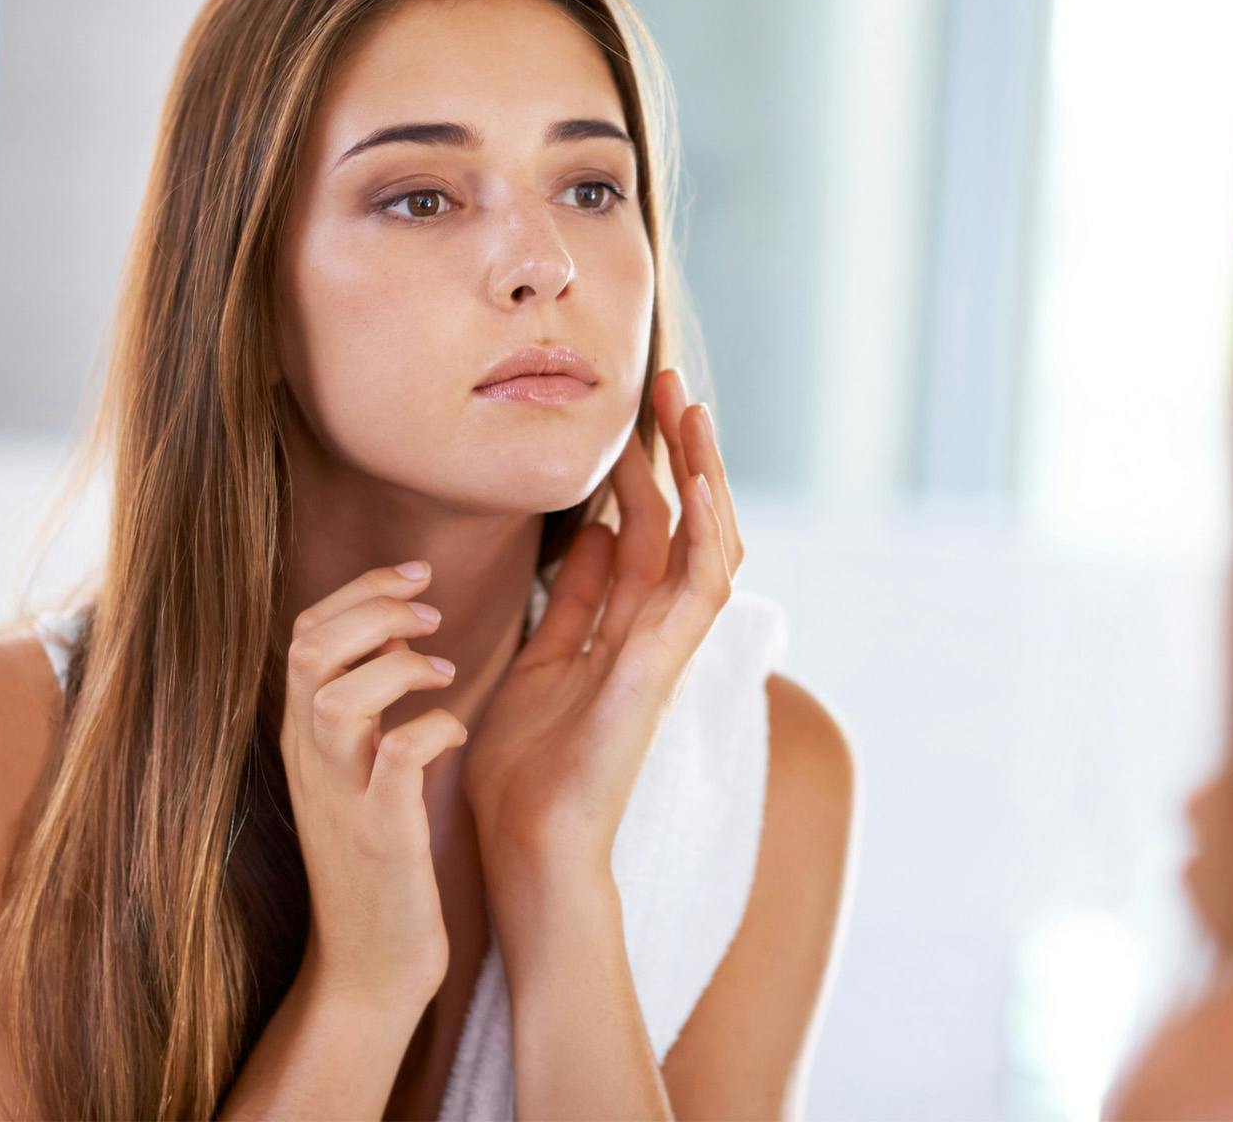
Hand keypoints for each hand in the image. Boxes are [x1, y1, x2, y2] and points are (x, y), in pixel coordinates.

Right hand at [277, 560, 466, 1009]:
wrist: (368, 965)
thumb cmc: (378, 858)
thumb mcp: (358, 768)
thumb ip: (366, 700)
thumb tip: (399, 625)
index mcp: (306, 736)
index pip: (304, 632)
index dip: (360, 588)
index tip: (418, 572)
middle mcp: (311, 758)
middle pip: (308, 649)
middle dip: (373, 608)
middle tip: (432, 610)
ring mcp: (341, 797)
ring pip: (335, 698)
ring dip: (396, 666)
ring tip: (444, 669)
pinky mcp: (380, 836)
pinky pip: (396, 760)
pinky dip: (430, 730)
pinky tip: (457, 732)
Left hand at [460, 367, 745, 884]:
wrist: (524, 849)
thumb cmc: (525, 774)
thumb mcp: (539, 661)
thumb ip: (571, 602)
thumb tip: (587, 533)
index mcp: (621, 631)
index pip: (644, 532)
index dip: (640, 470)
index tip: (629, 414)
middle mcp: (653, 635)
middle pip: (681, 525)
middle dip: (679, 453)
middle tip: (671, 383)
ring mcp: (665, 652)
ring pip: (707, 545)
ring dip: (704, 475)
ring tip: (691, 409)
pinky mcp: (662, 671)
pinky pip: (700, 590)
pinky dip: (707, 532)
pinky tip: (700, 479)